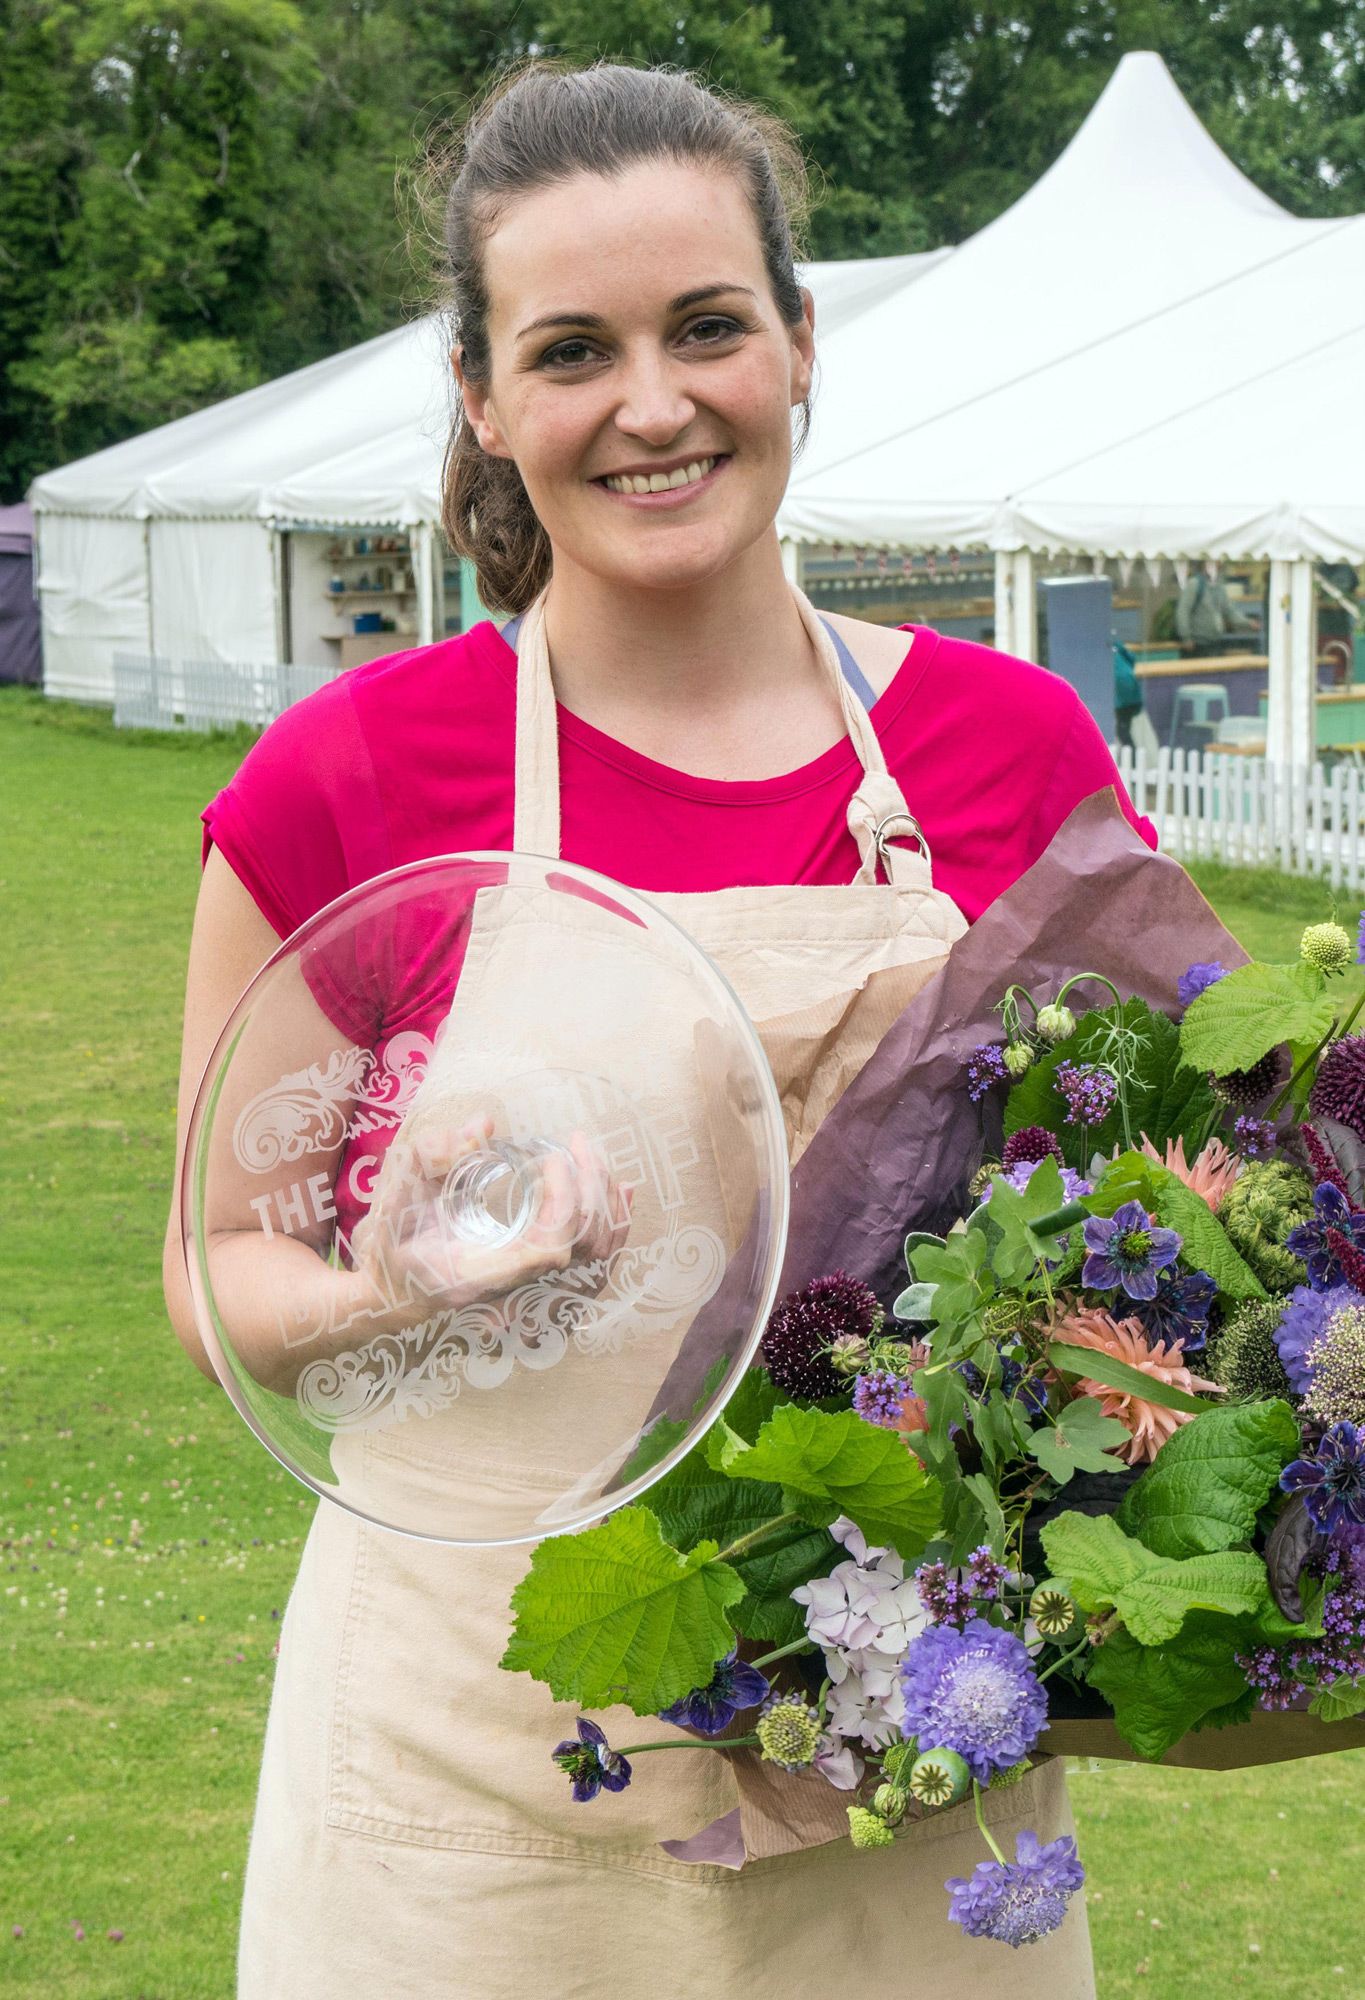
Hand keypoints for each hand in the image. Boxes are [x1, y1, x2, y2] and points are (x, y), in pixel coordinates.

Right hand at [347, 1112, 632, 1327]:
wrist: (388, 1296)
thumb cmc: (390, 1244)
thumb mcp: (396, 1194)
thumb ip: (431, 1156)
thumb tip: (484, 1124)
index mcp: (481, 1274)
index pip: (554, 1245)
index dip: (564, 1197)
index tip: (549, 1158)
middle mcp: (515, 1293)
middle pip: (586, 1245)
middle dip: (590, 1185)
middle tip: (576, 1142)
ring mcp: (531, 1294)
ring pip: (597, 1256)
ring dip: (605, 1201)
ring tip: (597, 1158)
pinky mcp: (541, 1287)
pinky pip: (594, 1264)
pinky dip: (613, 1226)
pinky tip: (620, 1192)